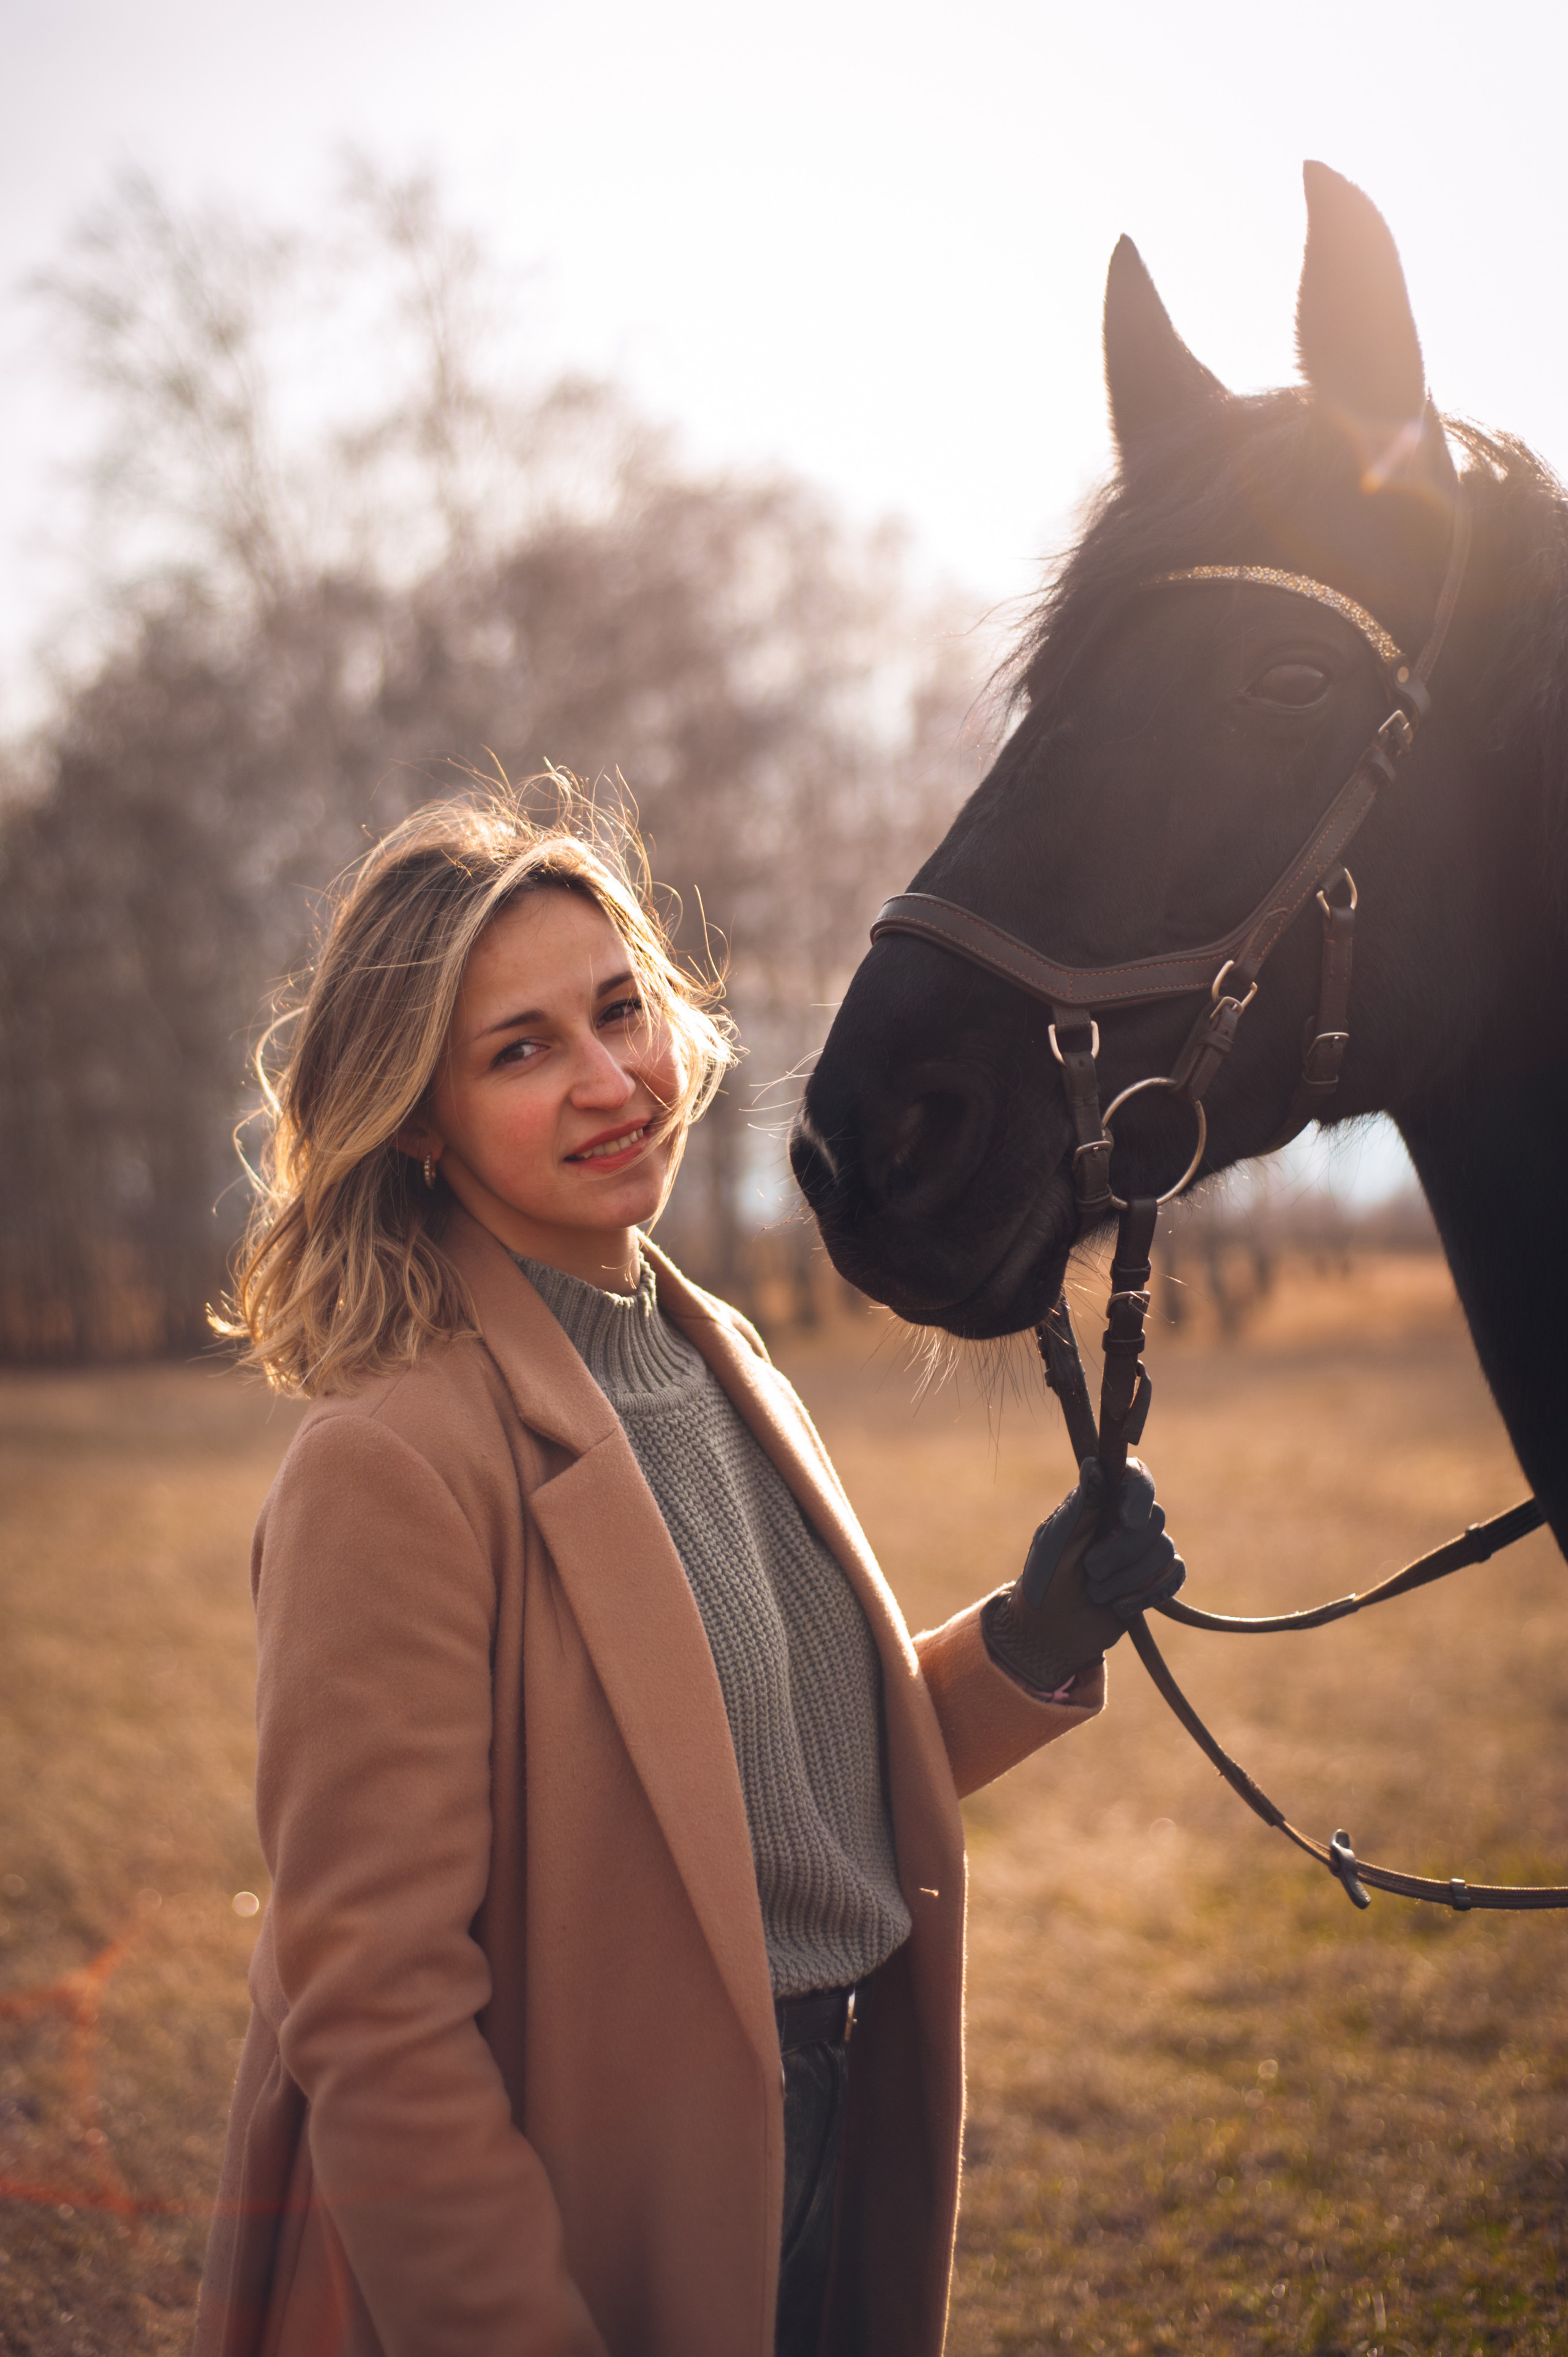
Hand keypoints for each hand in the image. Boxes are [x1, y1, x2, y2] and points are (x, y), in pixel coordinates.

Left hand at [983, 1457, 1184, 1697]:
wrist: (1051, 1629)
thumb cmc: (1045, 1580)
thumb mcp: (1056, 1543)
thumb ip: (1080, 1507)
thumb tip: (1094, 1464)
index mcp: (1100, 1501)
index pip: (1135, 1477)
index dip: (1140, 1494)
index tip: (1128, 1522)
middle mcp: (1125, 1519)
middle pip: (1154, 1518)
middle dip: (1123, 1552)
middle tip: (1090, 1571)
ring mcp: (1142, 1549)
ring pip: (1165, 1550)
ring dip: (1129, 1578)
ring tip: (1097, 1593)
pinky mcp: (1154, 1577)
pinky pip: (1174, 1575)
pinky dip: (1149, 1594)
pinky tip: (1121, 1606)